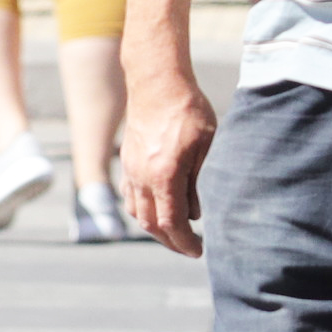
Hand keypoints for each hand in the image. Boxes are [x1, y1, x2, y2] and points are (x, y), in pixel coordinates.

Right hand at [119, 70, 217, 257]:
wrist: (157, 81)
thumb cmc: (187, 110)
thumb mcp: (204, 147)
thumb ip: (196, 183)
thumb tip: (193, 213)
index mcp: (164, 175)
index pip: (172, 223)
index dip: (185, 243)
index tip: (199, 250)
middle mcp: (142, 176)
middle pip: (151, 224)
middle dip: (171, 241)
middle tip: (189, 247)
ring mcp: (131, 168)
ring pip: (137, 212)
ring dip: (155, 227)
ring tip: (175, 231)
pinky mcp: (127, 160)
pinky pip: (130, 195)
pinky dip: (143, 209)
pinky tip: (158, 207)